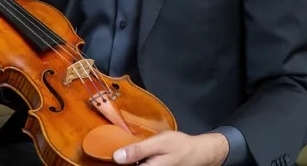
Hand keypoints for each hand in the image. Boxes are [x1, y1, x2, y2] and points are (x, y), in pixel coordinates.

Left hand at [113, 131, 228, 165]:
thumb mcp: (159, 143)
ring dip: (129, 161)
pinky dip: (136, 161)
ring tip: (125, 152)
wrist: (199, 153)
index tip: (107, 154)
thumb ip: (138, 150)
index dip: (115, 162)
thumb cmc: (179, 146)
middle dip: (123, 161)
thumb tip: (116, 156)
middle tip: (119, 151)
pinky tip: (135, 155)